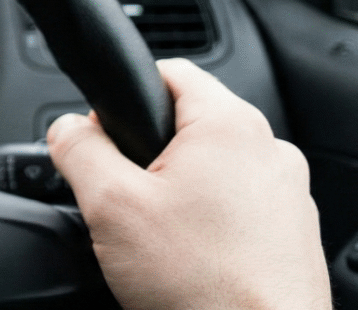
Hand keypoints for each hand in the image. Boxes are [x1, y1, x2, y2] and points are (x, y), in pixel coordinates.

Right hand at [47, 57, 329, 309]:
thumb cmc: (201, 285)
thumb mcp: (110, 205)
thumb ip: (78, 149)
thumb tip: (66, 128)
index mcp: (229, 124)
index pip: (166, 71)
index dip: (122, 98)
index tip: (103, 136)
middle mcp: (268, 150)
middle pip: (186, 125)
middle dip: (146, 156)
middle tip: (123, 202)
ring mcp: (287, 195)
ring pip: (210, 171)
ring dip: (177, 193)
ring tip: (157, 240)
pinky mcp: (290, 235)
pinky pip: (236, 208)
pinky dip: (207, 225)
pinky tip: (188, 260)